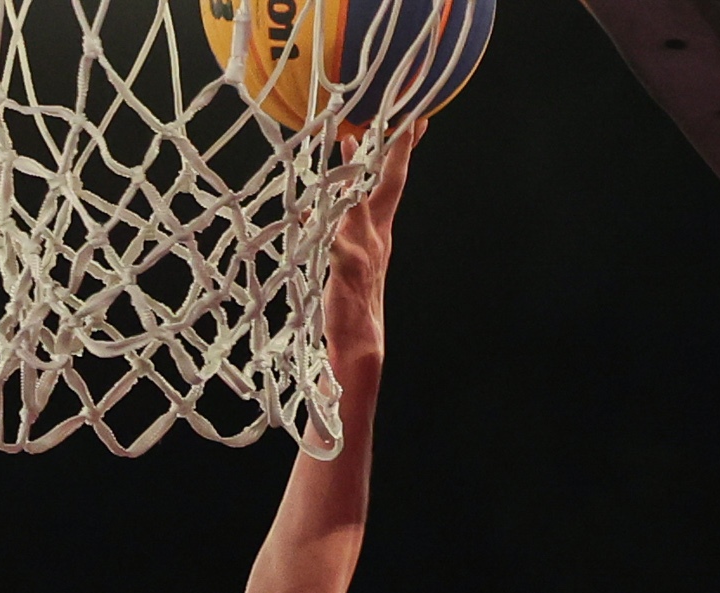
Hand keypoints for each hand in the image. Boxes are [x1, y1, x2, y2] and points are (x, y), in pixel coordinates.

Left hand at [321, 122, 411, 387]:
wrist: (359, 349)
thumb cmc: (351, 305)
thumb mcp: (349, 262)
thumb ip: (338, 231)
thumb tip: (313, 205)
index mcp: (379, 234)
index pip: (393, 183)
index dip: (403, 151)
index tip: (415, 119)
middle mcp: (375, 238)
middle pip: (388, 185)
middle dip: (394, 151)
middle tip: (399, 117)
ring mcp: (362, 252)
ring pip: (358, 203)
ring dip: (354, 173)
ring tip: (348, 139)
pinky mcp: (345, 270)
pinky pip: (331, 240)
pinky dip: (321, 225)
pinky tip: (305, 210)